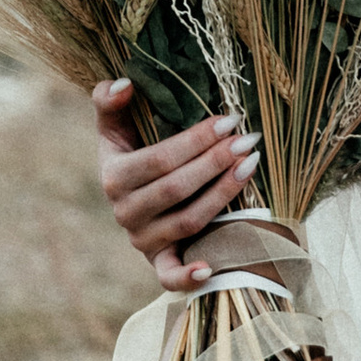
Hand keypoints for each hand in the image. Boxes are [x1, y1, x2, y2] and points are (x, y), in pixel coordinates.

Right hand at [92, 79, 257, 289]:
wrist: (131, 196)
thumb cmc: (131, 152)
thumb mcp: (115, 126)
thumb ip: (109, 101)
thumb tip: (124, 84)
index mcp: (114, 177)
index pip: (161, 159)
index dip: (196, 140)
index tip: (229, 120)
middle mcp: (125, 212)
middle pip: (178, 188)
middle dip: (215, 162)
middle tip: (247, 140)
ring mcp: (142, 240)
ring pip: (188, 221)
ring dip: (222, 195)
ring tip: (250, 166)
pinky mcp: (157, 261)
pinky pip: (168, 276)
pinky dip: (187, 276)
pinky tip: (210, 268)